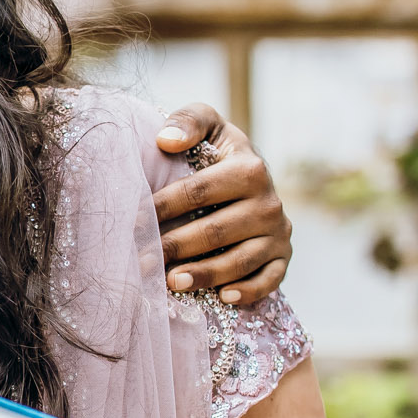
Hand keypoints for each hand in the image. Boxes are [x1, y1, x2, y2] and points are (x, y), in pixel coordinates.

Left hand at [152, 104, 290, 305]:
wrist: (252, 176)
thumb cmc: (217, 151)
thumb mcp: (208, 125)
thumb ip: (189, 121)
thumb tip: (165, 139)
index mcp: (249, 169)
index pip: (198, 192)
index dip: (163, 206)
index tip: (133, 221)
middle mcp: (269, 202)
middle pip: (215, 231)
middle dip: (174, 247)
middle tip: (140, 262)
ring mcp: (278, 232)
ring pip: (240, 260)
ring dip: (204, 274)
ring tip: (170, 283)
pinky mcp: (284, 256)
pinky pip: (269, 280)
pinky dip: (248, 291)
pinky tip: (222, 297)